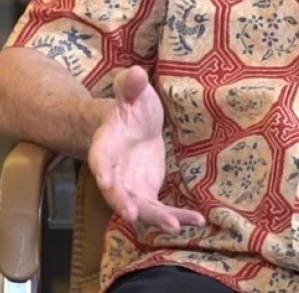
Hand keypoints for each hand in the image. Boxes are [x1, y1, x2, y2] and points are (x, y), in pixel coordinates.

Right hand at [88, 66, 204, 232]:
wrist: (131, 124)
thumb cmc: (129, 104)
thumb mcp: (130, 90)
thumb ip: (130, 84)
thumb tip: (136, 73)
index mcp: (106, 144)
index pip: (100, 158)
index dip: (102, 169)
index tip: (104, 181)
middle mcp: (114, 171)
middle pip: (116, 192)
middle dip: (124, 204)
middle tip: (135, 216)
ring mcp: (129, 185)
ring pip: (140, 207)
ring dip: (156, 218)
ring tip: (176, 226)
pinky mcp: (146, 192)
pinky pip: (160, 210)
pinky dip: (177, 217)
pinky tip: (197, 221)